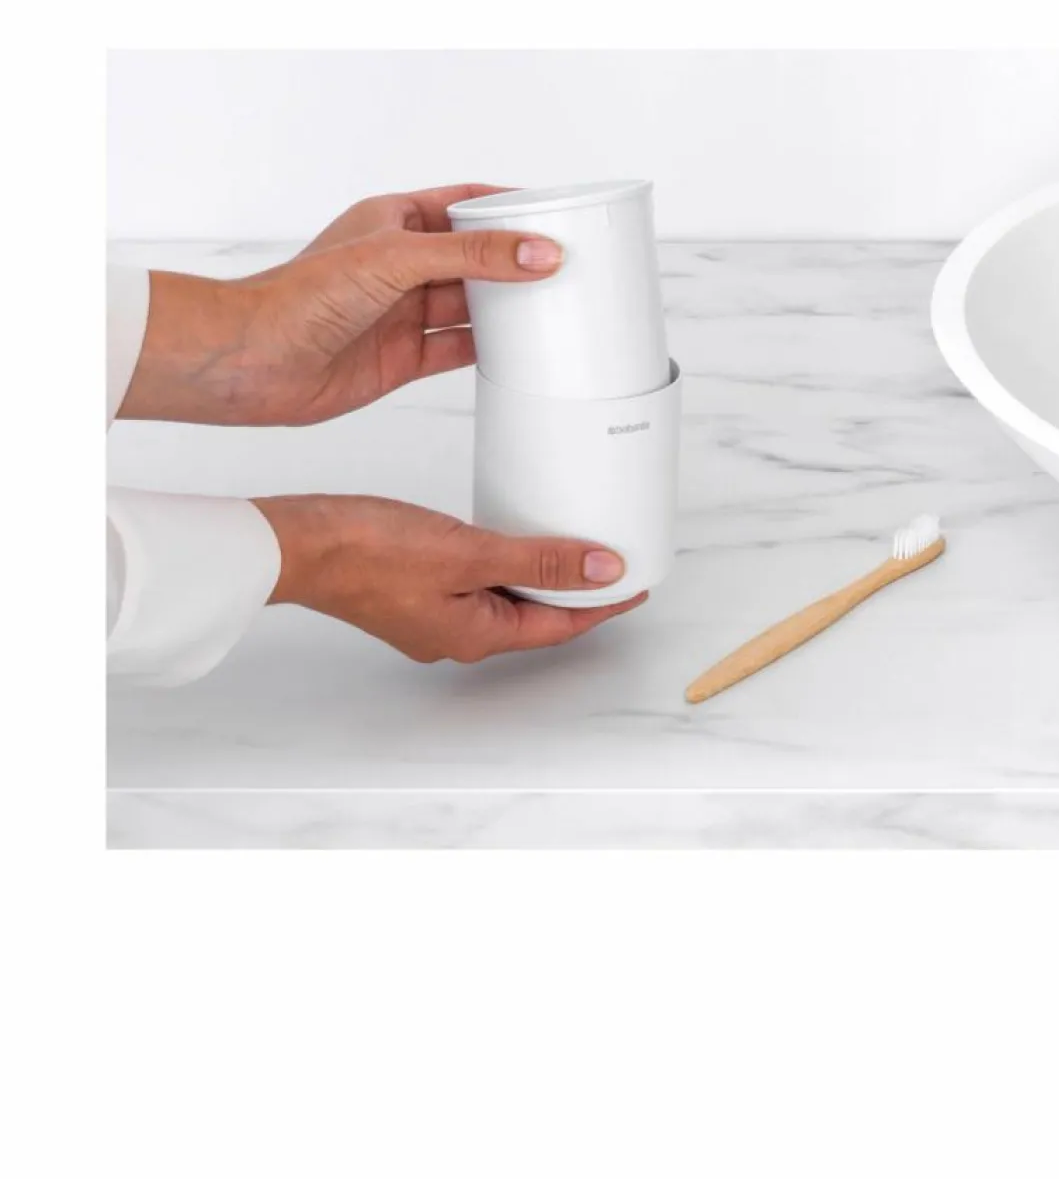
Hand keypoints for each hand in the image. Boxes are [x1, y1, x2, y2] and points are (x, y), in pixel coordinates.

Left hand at [119, 186, 561, 425]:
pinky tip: (519, 349)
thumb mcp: (398, 259)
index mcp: (395, 221)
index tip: (554, 214)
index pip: (465, 204)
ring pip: (471, 305)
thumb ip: (472, 257)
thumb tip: (534, 252)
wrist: (254, 361)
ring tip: (556, 307)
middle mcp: (400, 265)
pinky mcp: (402, 357)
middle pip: (475, 258)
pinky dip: (489, 349)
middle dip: (517, 262)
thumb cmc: (300, 296)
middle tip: (568, 264)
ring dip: (508, 308)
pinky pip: (458, 348)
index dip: (509, 207)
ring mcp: (402, 312)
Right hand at [251, 495, 645, 661]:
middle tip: (612, 564)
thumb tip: (602, 570)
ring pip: (506, 602)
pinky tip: (507, 543)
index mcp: (477, 636)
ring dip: (540, 579)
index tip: (637, 584)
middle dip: (576, 594)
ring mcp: (433, 616)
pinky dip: (504, 567)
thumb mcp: (470, 552)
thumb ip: (539, 562)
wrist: (302, 544)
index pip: (561, 625)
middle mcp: (457, 636)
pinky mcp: (414, 593)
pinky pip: (477, 586)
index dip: (603, 604)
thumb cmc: (370, 552)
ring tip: (571, 549)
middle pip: (536, 618)